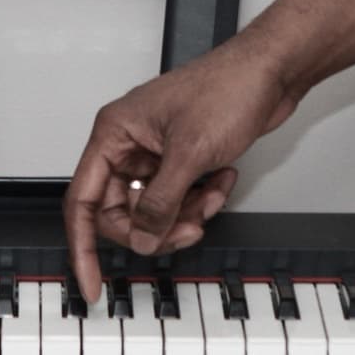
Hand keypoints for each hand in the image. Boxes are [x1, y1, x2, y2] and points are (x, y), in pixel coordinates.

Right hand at [64, 36, 301, 299]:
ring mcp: (156, 153)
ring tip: (210, 199)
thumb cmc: (227, 88)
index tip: (91, 283)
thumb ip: (160, 204)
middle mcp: (129, 144)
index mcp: (114, 134)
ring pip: (155, 210)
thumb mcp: (189, 153)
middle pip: (123, 212)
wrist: (270, 72)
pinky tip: (222, 179)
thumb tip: (141, 239)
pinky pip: (180, 198)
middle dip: (156, 228)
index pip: (84, 202)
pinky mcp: (181, 159)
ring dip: (185, 214)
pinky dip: (202, 199)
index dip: (84, 247)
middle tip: (185, 230)